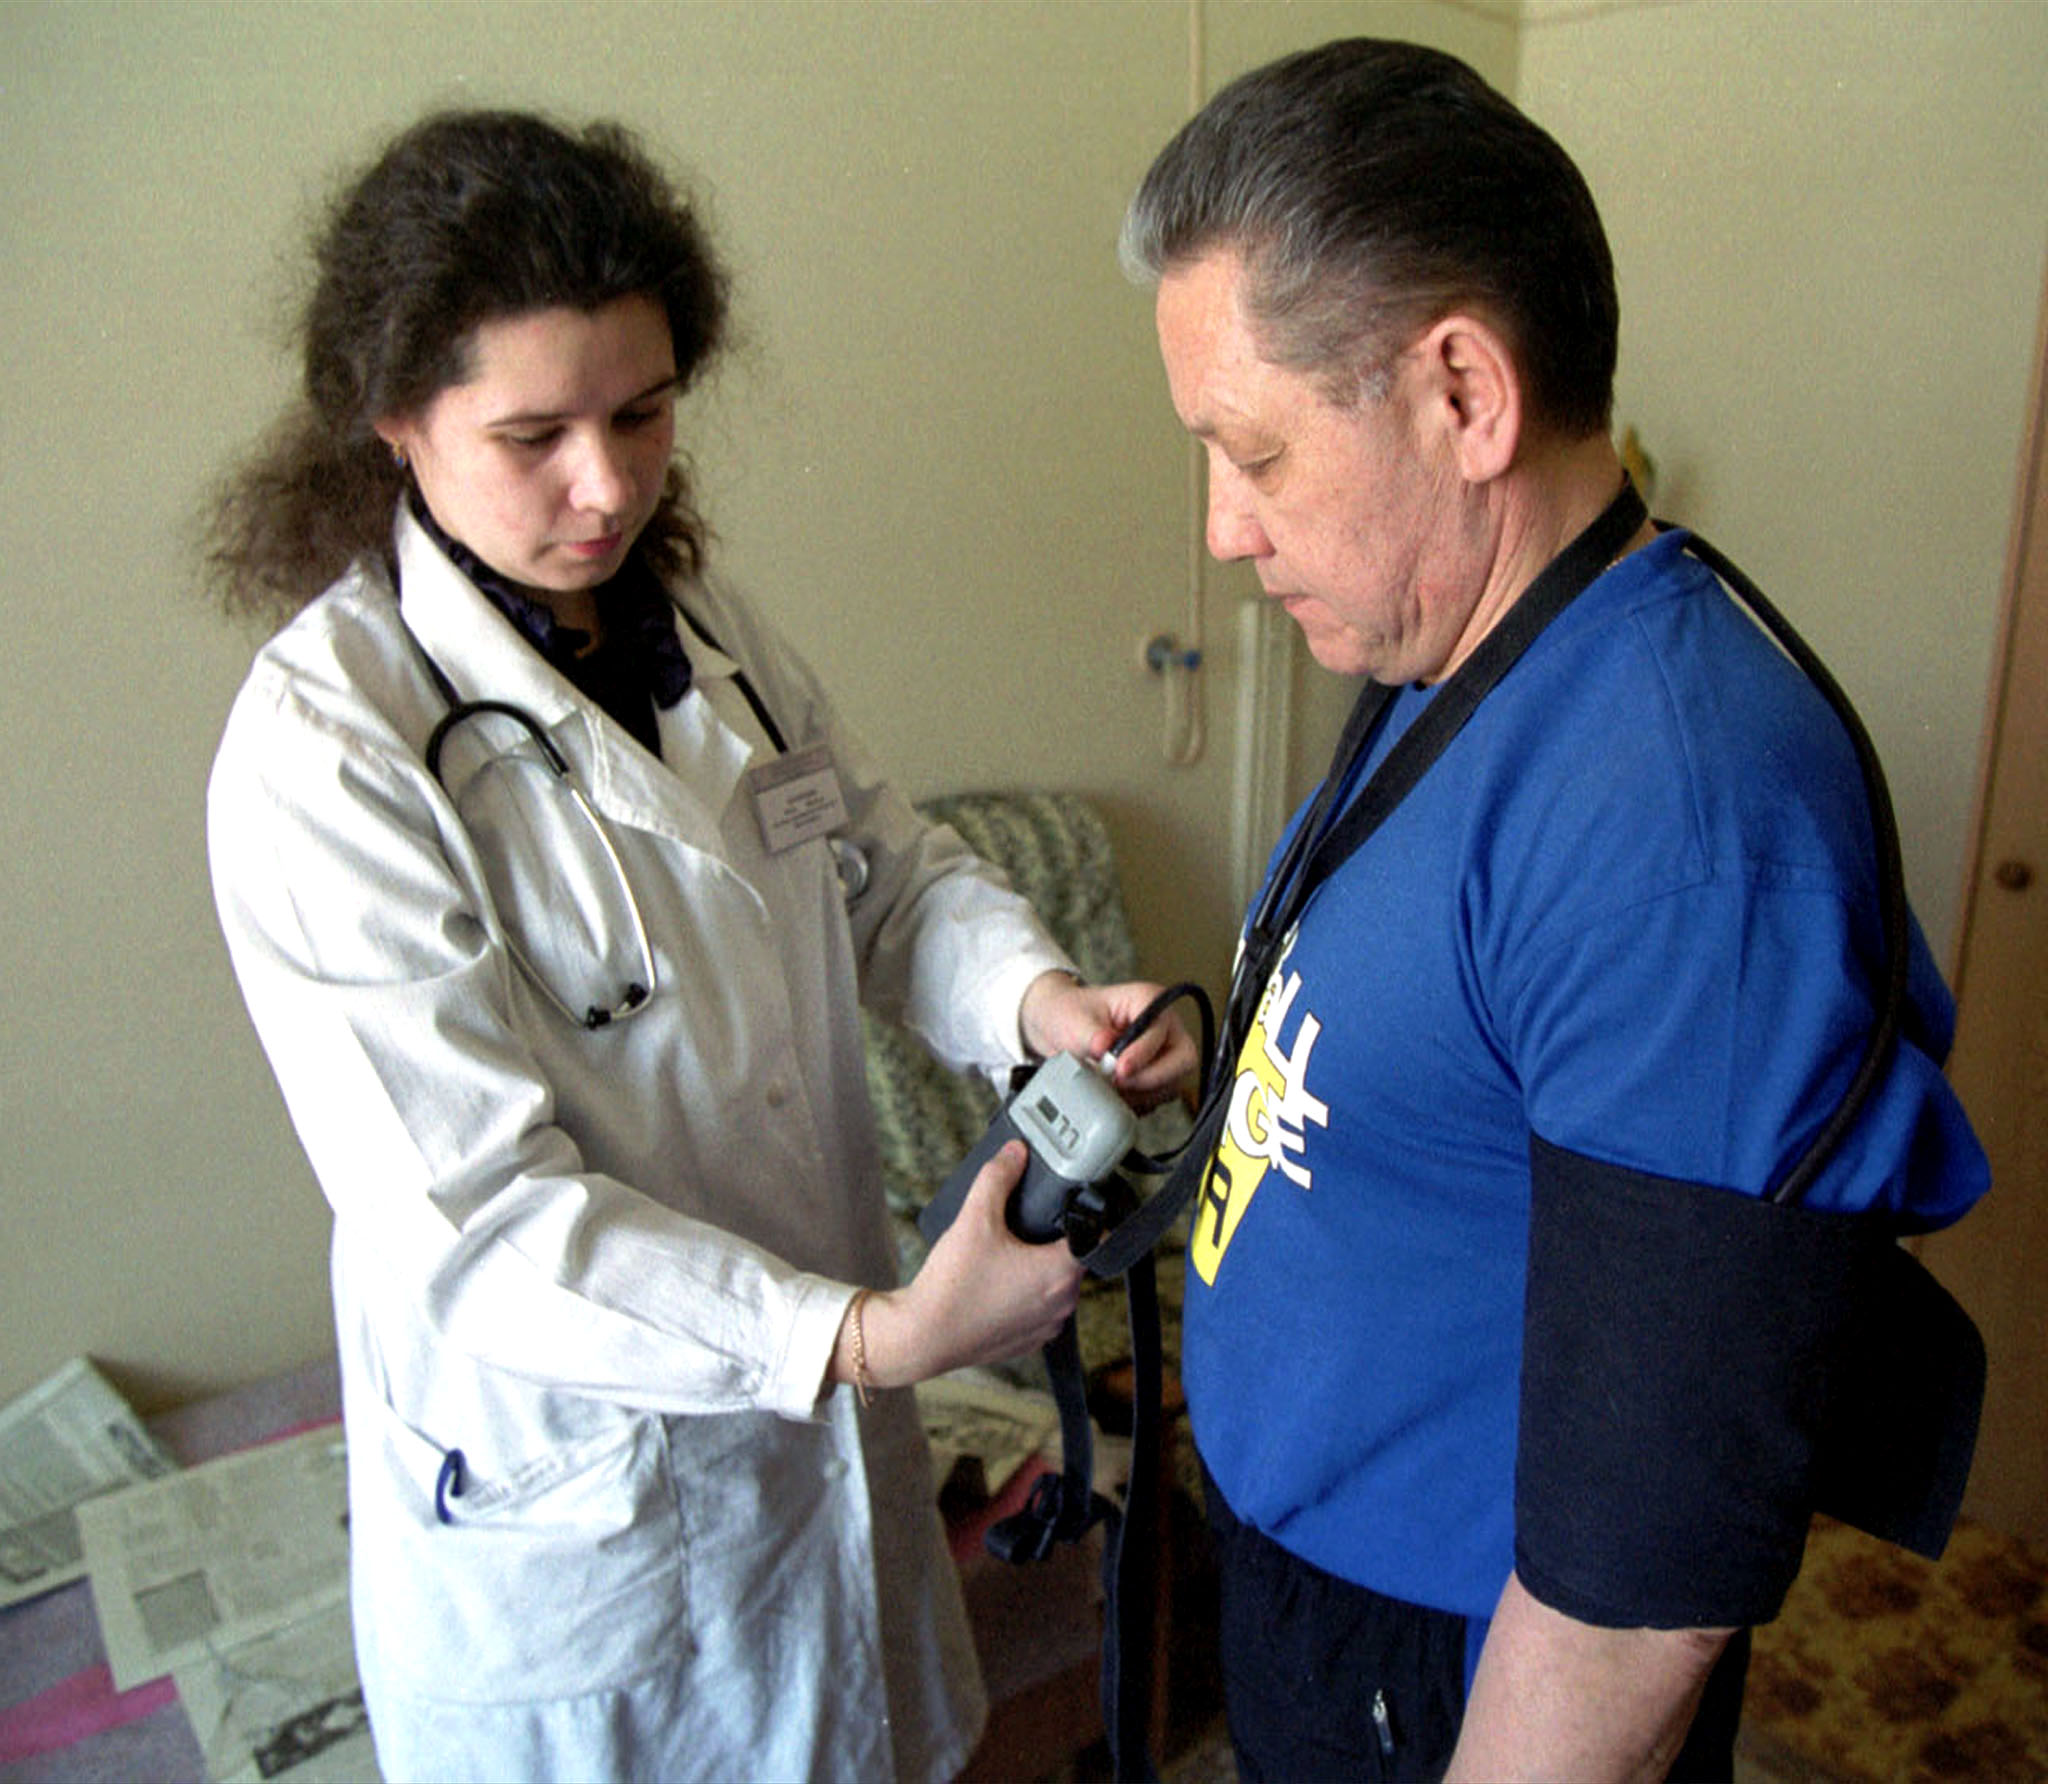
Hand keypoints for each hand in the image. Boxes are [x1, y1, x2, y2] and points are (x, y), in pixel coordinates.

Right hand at [838, 1142, 1084, 1390]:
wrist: (922, 1337)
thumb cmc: (952, 1286)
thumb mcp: (975, 1218)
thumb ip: (997, 1178)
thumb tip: (1014, 1154)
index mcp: (1060, 1274)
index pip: (1094, 1238)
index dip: (1083, 1218)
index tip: (1067, 1208)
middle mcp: (1062, 1306)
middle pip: (1072, 1261)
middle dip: (1052, 1242)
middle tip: (1024, 1225)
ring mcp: (1045, 1329)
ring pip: (1054, 1287)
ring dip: (1038, 1270)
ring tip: (1006, 1254)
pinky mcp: (1026, 1343)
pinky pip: (1036, 1311)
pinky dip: (1023, 1296)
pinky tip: (996, 1283)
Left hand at [1017, 970, 1199, 1112]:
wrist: (1060, 1028)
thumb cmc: (1073, 1014)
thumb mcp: (1074, 1020)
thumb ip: (1090, 1035)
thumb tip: (1105, 1048)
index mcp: (1149, 1001)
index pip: (1162, 1031)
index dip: (1142, 1053)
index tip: (1119, 1068)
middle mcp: (1164, 1028)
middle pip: (1183, 1061)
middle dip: (1150, 1078)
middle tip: (1117, 1082)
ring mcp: (1164, 1055)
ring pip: (1172, 1085)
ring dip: (1140, 1093)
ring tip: (1108, 1085)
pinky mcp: (1156, 1079)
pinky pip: (1158, 1099)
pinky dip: (1136, 1102)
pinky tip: (1113, 1094)